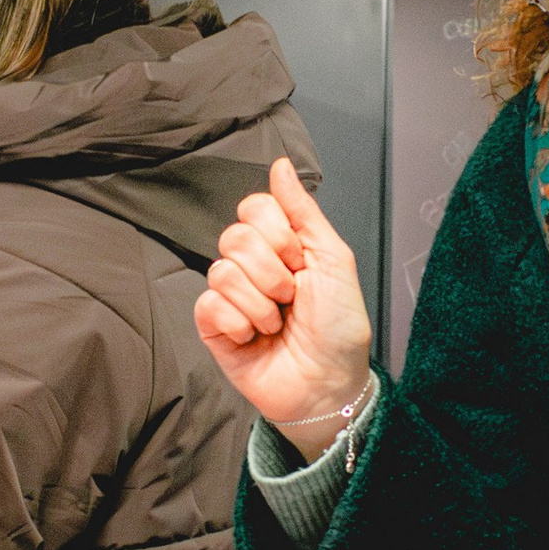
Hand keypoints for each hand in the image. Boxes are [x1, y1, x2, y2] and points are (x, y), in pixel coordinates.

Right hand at [194, 157, 372, 437]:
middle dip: (272, 272)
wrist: (330, 384)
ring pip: (223, 271)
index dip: (278, 233)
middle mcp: (252, 266)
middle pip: (235, 236)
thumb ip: (304, 211)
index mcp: (280, 245)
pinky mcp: (213, 327)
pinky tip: (255, 338)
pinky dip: (240, 323)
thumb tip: (281, 165)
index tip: (300, 261)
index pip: (254, 207)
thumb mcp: (334, 260)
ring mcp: (230, 296)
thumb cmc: (339, 327)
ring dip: (261, 304)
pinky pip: (209, 304)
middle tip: (291, 297)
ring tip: (277, 323)